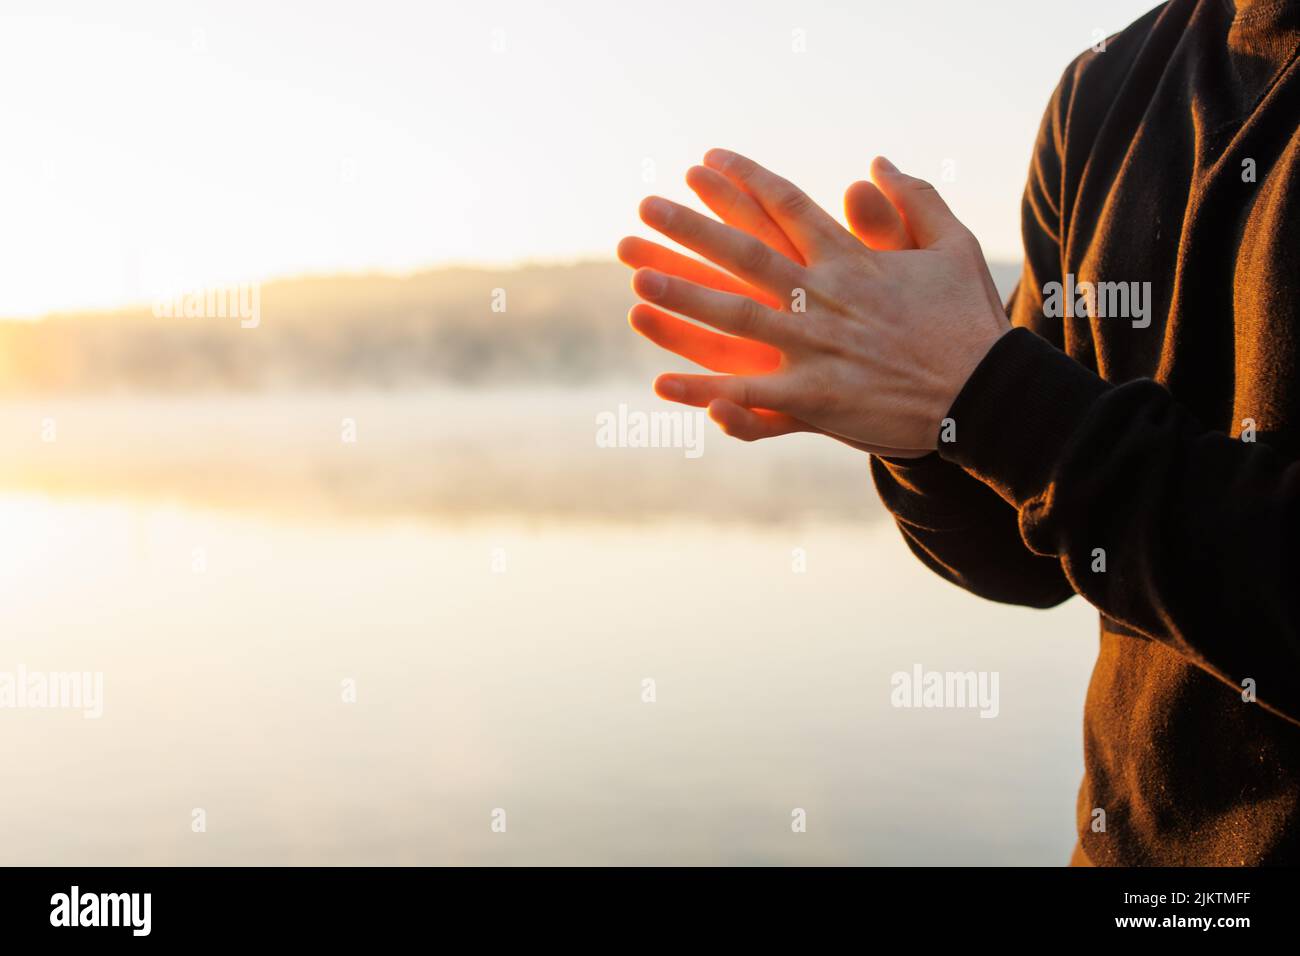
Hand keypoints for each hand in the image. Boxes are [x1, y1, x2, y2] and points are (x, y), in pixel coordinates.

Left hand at [620, 150, 1008, 453]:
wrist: (987, 394)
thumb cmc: (970, 321)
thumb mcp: (952, 246)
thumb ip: (913, 200)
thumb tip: (875, 164)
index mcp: (852, 260)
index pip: (786, 207)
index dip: (743, 180)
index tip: (704, 161)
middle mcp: (824, 299)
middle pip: (745, 254)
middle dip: (691, 231)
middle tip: (645, 211)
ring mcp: (815, 350)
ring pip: (736, 319)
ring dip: (684, 299)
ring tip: (638, 282)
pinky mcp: (815, 400)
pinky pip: (749, 395)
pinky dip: (706, 392)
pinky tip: (664, 385)